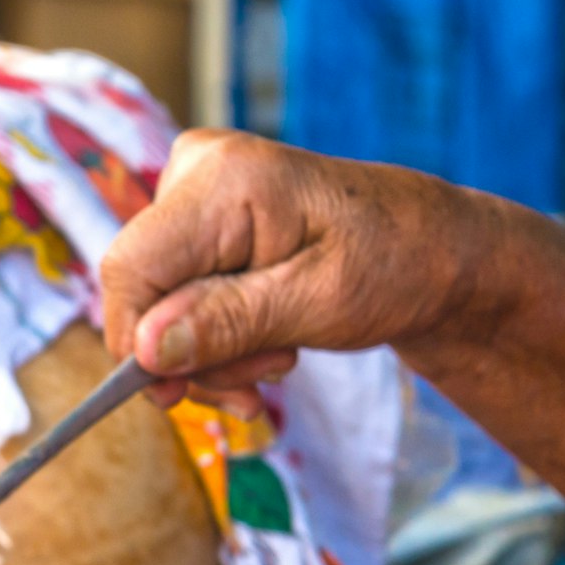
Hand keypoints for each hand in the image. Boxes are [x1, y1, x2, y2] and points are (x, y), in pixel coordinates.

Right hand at [98, 133, 490, 401]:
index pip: (132, 268)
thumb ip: (227, 323)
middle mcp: (198, 168)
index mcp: (227, 179)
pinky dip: (212, 334)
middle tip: (255, 388)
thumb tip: (144, 350)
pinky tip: (261, 348)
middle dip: (190, 353)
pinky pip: (177, 290)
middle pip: (142, 288)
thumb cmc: (393, 265)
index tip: (175, 395)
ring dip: (207, 353)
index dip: (138, 341)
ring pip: (156, 299)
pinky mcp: (202, 217)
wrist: (432, 248)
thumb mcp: (318, 305)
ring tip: (274, 364)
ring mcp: (197, 190)